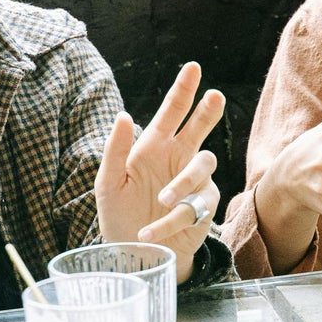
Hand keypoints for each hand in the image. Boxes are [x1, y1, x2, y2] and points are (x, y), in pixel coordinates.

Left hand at [95, 62, 224, 283]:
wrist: (132, 253)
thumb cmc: (120, 214)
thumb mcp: (108, 182)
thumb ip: (115, 150)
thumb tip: (123, 116)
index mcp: (154, 147)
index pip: (172, 112)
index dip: (183, 90)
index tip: (193, 68)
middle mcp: (178, 159)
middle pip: (199, 128)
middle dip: (207, 111)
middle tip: (214, 96)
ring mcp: (194, 182)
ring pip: (203, 166)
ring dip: (181, 183)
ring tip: (162, 200)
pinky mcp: (203, 209)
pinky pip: (194, 208)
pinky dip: (170, 221)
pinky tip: (149, 233)